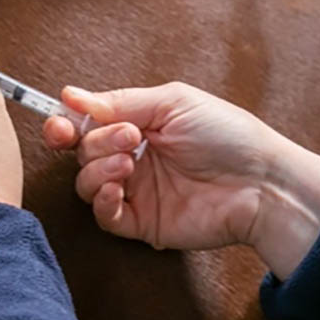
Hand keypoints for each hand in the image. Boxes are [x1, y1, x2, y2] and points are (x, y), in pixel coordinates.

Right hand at [43, 82, 319, 277]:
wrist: (260, 183)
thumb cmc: (227, 135)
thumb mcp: (172, 103)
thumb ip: (120, 102)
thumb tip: (71, 96)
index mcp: (138, 124)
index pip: (87, 125)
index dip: (66, 124)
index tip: (60, 124)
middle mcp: (133, 157)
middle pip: (83, 152)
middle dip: (95, 142)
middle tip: (129, 138)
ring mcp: (137, 191)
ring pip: (86, 184)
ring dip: (98, 169)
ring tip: (130, 163)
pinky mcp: (142, 223)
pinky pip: (104, 216)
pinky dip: (103, 201)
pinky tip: (121, 188)